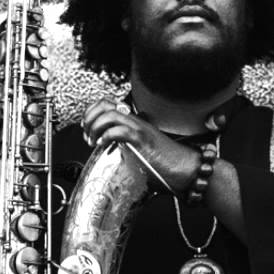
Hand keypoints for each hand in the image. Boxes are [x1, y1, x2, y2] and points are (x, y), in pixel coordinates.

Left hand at [81, 99, 198, 192]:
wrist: (186, 169)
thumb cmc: (166, 164)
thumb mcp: (140, 152)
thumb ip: (126, 147)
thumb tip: (112, 152)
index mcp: (134, 122)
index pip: (108, 104)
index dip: (91, 113)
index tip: (86, 128)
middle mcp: (136, 121)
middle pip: (105, 104)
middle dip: (89, 117)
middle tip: (87, 134)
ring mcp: (140, 128)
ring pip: (110, 114)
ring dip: (95, 127)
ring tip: (93, 141)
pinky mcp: (143, 140)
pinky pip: (120, 130)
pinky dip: (106, 136)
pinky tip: (103, 145)